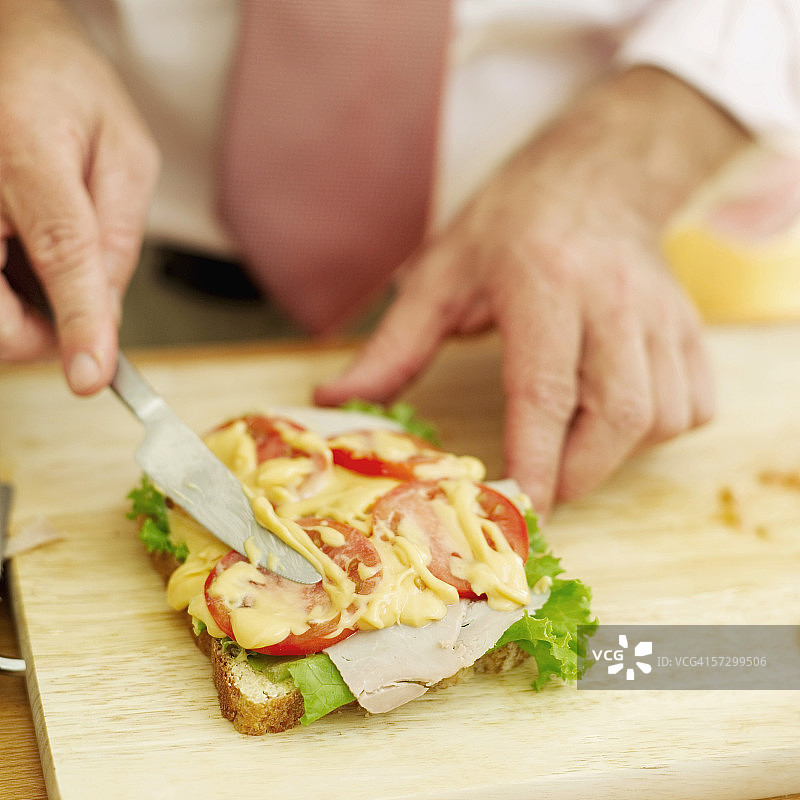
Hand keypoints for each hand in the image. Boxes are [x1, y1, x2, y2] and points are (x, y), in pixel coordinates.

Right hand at [0, 0, 158, 392]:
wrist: (5, 44)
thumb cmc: (68, 88)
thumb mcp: (126, 153)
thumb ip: (120, 235)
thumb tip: (107, 312)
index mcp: (28, 151)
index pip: (61, 253)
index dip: (77, 322)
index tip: (91, 377)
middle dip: (40, 338)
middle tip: (77, 326)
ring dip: (19, 317)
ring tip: (45, 270)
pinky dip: (5, 295)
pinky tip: (21, 261)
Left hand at [315, 67, 748, 513]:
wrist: (596, 177)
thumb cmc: (510, 226)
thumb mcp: (439, 275)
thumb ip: (392, 345)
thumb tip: (332, 399)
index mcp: (543, 283)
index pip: (545, 390)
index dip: (534, 460)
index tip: (518, 509)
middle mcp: (613, 299)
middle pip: (616, 414)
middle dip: (577, 475)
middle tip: (539, 493)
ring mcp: (662, 313)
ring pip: (659, 416)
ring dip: (613, 456)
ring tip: (570, 448)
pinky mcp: (689, 326)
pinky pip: (691, 405)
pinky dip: (656, 431)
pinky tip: (614, 418)